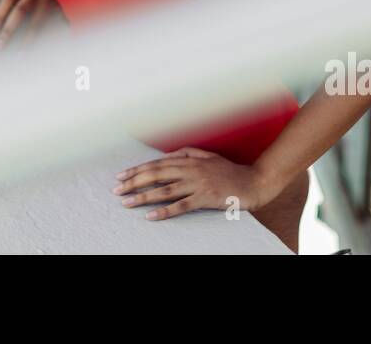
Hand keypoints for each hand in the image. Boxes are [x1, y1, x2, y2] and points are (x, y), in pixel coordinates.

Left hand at [112, 146, 282, 219]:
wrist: (253, 182)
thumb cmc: (229, 171)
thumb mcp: (207, 156)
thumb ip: (187, 153)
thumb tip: (167, 155)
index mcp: (189, 159)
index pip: (156, 164)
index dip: (137, 170)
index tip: (121, 176)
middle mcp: (190, 169)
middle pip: (155, 175)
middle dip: (133, 182)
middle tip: (116, 190)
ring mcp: (197, 184)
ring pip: (164, 190)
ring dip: (143, 196)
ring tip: (126, 202)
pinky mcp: (205, 198)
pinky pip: (181, 206)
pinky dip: (164, 211)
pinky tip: (151, 216)